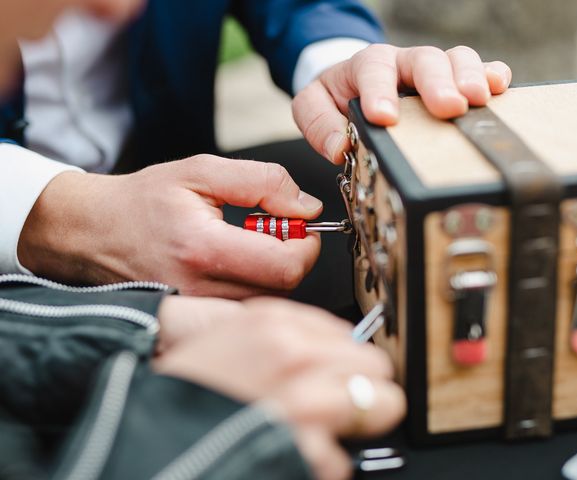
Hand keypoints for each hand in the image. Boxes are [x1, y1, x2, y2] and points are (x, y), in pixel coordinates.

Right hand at [18, 155, 322, 297]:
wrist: (95, 232)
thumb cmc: (143, 201)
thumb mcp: (202, 172)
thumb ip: (262, 182)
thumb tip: (307, 206)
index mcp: (204, 248)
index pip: (285, 267)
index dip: (307, 246)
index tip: (301, 226)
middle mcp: (201, 288)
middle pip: (283, 287)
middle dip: (292, 256)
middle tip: (274, 230)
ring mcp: (198, 309)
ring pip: (267, 299)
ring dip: (272, 270)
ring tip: (247, 243)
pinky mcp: (197, 317)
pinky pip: (245, 306)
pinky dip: (254, 284)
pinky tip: (235, 263)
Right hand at [154, 297, 405, 479]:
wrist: (140, 437)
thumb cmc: (180, 391)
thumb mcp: (229, 338)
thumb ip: (284, 335)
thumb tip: (334, 348)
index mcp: (276, 324)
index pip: (350, 332)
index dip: (344, 358)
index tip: (337, 371)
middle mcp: (296, 356)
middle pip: (375, 366)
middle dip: (361, 386)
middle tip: (337, 403)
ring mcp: (305, 403)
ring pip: (380, 406)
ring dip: (353, 424)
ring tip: (318, 431)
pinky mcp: (305, 450)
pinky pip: (342, 458)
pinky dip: (322, 463)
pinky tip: (292, 456)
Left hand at [293, 44, 511, 163]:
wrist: (351, 81)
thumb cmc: (336, 95)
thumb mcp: (313, 105)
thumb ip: (318, 123)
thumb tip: (339, 148)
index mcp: (367, 65)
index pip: (373, 71)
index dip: (380, 92)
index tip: (385, 118)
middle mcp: (403, 63)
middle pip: (425, 60)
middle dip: (438, 83)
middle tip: (449, 107)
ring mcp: (431, 70)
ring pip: (455, 59)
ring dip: (470, 78)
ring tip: (478, 100)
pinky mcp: (453, 80)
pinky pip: (478, 69)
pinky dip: (492, 76)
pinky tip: (499, 89)